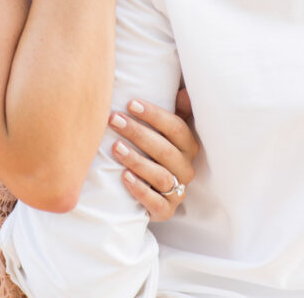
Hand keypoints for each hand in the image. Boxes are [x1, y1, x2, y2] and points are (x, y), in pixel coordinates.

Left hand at [109, 99, 198, 220]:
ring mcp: (178, 192)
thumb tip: (184, 92)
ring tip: (115, 147)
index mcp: (189, 146)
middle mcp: (186, 169)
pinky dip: (140, 190)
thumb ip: (177, 110)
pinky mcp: (166, 211)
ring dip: (137, 160)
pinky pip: (156, 203)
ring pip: (161, 176)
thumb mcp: (166, 128)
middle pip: (165, 150)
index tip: (130, 103)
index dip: (154, 115)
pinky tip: (124, 177)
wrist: (153, 189)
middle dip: (138, 133)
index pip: (176, 128)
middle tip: (114, 119)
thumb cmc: (156, 149)